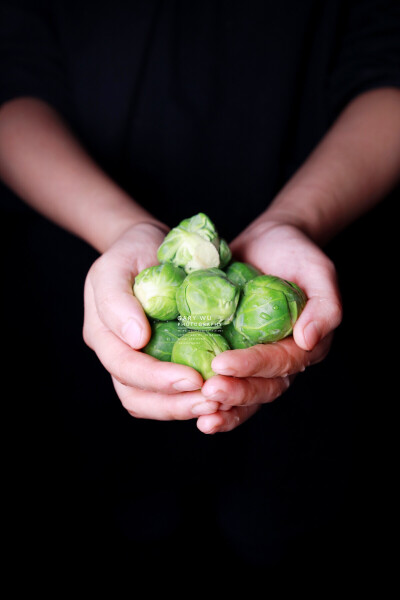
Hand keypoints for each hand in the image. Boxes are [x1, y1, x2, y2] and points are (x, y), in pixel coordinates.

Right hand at [82, 222, 219, 419]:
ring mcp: (136, 360)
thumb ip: (117, 299)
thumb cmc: (133, 250)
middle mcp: (116, 353)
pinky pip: (168, 393)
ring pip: (149, 402)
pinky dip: (188, 399)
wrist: (148, 247)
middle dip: (173, 403)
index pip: (124, 366)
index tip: (194, 378)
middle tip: (211, 402)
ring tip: (216, 404)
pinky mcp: (158, 361)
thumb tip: (136, 339)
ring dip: (182, 408)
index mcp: (102, 332)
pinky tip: (215, 396)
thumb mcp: (118, 263)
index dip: (157, 378)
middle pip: (135, 395)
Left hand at [198, 220, 342, 433]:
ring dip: (224, 408)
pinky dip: (211, 400)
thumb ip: (325, 305)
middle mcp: (280, 359)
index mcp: (303, 345)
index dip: (252, 366)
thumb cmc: (295, 253)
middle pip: (262, 387)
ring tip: (202, 413)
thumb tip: (308, 340)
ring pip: (245, 394)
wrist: (266, 242)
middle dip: (236, 393)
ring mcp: (255, 359)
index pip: (280, 363)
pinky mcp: (232, 352)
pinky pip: (225, 381)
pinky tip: (188, 404)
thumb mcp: (317, 270)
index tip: (222, 364)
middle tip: (208, 391)